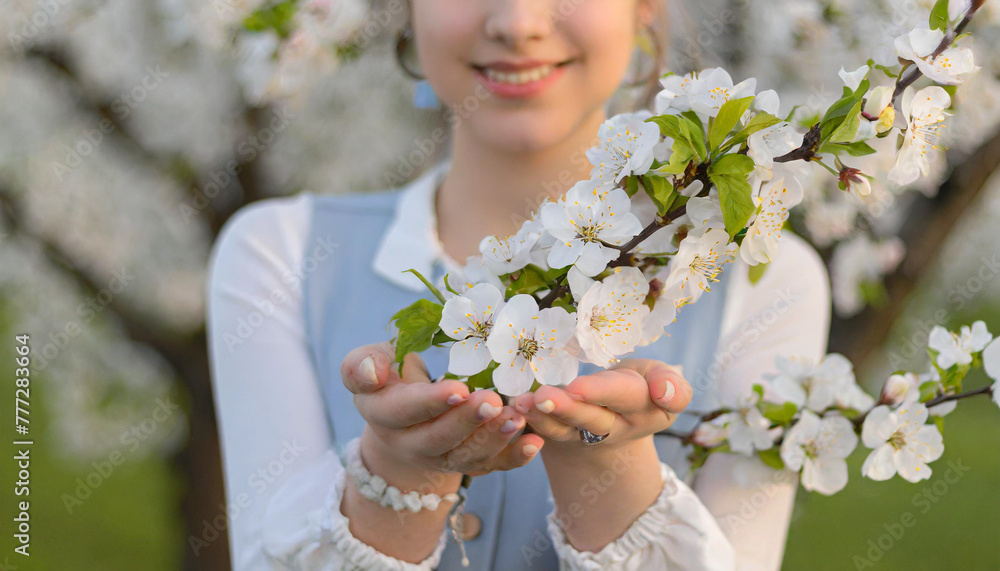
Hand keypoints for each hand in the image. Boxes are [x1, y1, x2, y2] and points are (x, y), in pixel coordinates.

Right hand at [341, 342, 544, 483]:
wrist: (401, 413)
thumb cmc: (388, 378)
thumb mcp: (365, 363)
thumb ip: (361, 364)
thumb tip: (373, 372)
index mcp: (383, 414)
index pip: (405, 411)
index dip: (431, 402)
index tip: (458, 388)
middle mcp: (411, 444)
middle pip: (439, 439)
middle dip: (468, 422)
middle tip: (493, 400)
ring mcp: (441, 458)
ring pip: (467, 457)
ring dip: (494, 439)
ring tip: (516, 418)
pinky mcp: (468, 463)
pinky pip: (492, 467)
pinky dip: (515, 458)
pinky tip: (535, 442)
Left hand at [511, 359, 690, 451]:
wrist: (616, 413)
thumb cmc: (639, 386)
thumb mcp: (660, 378)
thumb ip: (671, 384)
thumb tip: (664, 390)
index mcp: (647, 410)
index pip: (628, 397)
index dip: (604, 393)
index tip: (579, 387)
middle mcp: (616, 429)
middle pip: (592, 419)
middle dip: (567, 408)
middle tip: (543, 396)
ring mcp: (586, 437)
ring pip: (563, 429)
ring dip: (541, 416)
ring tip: (522, 402)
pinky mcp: (561, 437)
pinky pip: (543, 431)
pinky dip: (527, 420)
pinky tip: (512, 407)